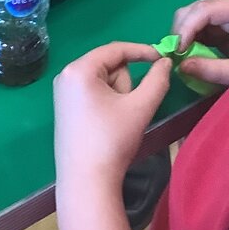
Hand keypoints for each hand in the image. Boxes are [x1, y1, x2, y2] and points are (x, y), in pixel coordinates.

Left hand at [53, 42, 174, 188]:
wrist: (87, 180)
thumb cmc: (112, 140)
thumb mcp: (140, 107)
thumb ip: (157, 80)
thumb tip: (165, 61)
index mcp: (79, 69)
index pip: (116, 49)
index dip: (142, 51)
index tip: (164, 59)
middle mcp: (66, 75)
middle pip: (110, 66)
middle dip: (126, 83)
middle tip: (128, 109)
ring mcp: (63, 92)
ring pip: (104, 81)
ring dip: (118, 95)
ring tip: (117, 120)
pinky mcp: (65, 107)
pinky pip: (94, 93)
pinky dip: (108, 103)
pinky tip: (108, 124)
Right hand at [170, 0, 228, 85]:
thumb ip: (212, 70)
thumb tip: (180, 66)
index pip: (204, 10)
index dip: (185, 29)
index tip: (177, 52)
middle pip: (195, 8)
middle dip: (181, 31)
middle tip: (176, 57)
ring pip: (193, 14)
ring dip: (184, 34)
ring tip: (183, 57)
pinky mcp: (225, 19)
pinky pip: (199, 24)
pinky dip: (191, 37)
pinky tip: (192, 53)